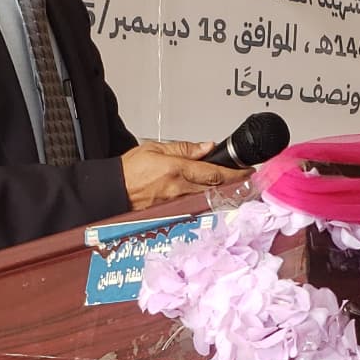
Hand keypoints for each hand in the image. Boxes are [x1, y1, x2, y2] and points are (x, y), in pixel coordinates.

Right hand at [121, 140, 245, 209]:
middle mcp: (178, 189)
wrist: (112, 191)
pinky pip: (195, 204)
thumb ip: (184, 148)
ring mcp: (176, 203)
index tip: (248, 171)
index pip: (213, 172)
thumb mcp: (155, 148)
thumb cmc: (128, 171)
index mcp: (175, 170)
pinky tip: (210, 196)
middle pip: (215, 188)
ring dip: (221, 191)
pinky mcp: (172, 212)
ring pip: (207, 197)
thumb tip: (206, 147)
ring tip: (231, 185)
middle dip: (233, 183)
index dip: (235, 173)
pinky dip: (205, 199)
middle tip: (245, 178)